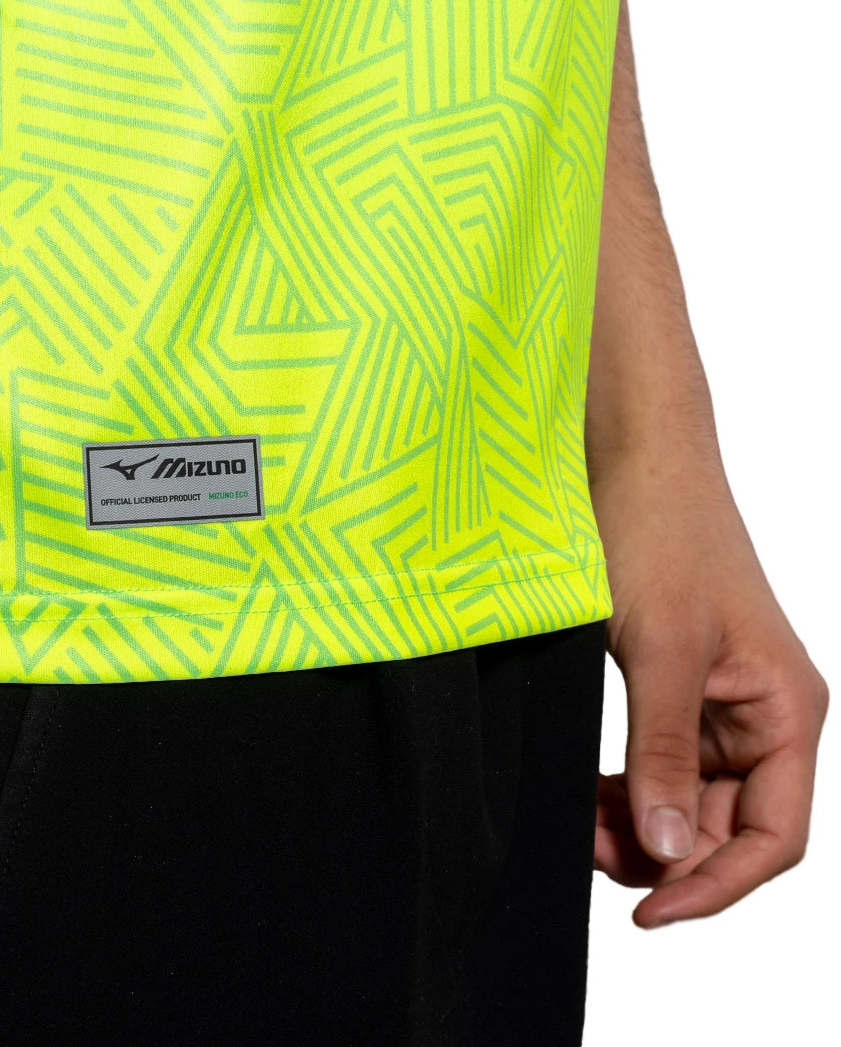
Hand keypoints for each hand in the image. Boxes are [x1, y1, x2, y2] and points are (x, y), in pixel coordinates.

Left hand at [590, 452, 827, 927]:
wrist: (633, 457)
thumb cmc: (663, 532)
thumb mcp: (659, 649)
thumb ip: (664, 752)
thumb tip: (668, 851)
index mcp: (787, 711)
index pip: (772, 837)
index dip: (714, 886)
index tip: (647, 912)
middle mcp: (764, 713)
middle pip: (726, 825)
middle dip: (663, 853)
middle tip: (589, 854)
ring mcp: (721, 699)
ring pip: (690, 797)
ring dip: (641, 823)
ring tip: (581, 826)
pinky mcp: (679, 681)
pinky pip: (664, 758)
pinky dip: (630, 784)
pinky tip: (590, 791)